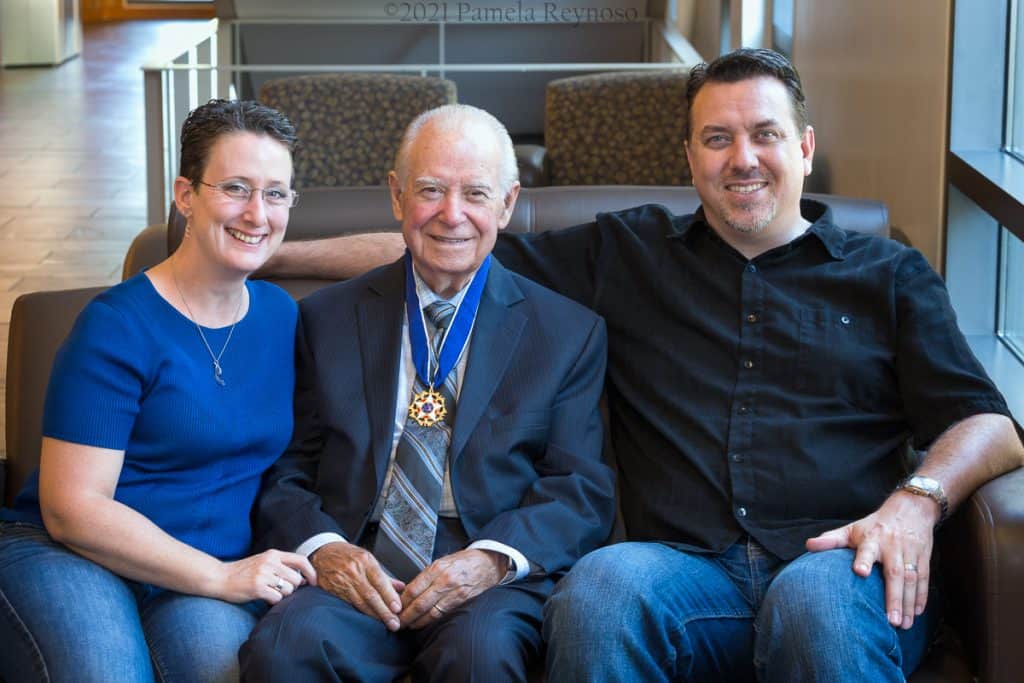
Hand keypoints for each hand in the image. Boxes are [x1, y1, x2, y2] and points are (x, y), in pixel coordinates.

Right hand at [215, 549, 316, 604]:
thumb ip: (281, 566)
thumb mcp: (263, 562)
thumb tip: (304, 578)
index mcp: (273, 554)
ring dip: (283, 595)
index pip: (301, 560)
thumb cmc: (243, 572)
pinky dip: (273, 601)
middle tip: (281, 590)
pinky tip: (264, 598)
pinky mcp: (257, 588)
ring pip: (288, 590)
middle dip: (293, 588)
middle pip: (296, 579)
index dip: (311, 572)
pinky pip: (277, 598)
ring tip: (270, 592)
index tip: (314, 582)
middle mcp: (270, 562)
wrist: (220, 577)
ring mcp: (263, 575)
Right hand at [311, 542, 404, 630]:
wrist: (323, 553)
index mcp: (365, 560)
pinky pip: (350, 604)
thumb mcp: (367, 559)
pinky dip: (361, 613)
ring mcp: (342, 581)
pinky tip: (369, 618)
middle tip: (394, 623)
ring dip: (374, 615)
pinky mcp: (334, 590)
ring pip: (360, 602)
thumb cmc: (348, 555)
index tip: (398, 608)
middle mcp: (354, 571)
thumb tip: (401, 587)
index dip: (389, 596)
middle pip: (371, 595)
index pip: (380, 581)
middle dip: (384, 611)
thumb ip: (384, 576)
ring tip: (385, 623)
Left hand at [398, 549, 505, 629]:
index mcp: (437, 568)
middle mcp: (445, 580)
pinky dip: (430, 621)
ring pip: (430, 612)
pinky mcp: (462, 601)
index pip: (413, 589)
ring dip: (416, 621)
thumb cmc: (464, 562)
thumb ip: (426, 576)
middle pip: (419, 603)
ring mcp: (454, 592)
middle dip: (406, 616)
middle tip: (397, 622)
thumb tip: (408, 592)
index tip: (394, 608)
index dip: (401, 602)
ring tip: (408, 625)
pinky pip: (442, 614)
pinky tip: (423, 623)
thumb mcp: (442, 562)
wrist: (488, 562)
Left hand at [805, 491, 939, 629]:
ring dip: (908, 603)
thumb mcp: (852, 528)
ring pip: (912, 580)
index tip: (860, 572)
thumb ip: (832, 539)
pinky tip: (917, 613)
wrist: (911, 509)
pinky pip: (924, 579)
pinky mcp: (924, 558)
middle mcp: (893, 546)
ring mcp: (910, 552)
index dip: (864, 560)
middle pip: (895, 573)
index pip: (867, 550)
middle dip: (894, 597)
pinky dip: (921, 597)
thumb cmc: (875, 525)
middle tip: (890, 620)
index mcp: (872, 538)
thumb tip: (808, 545)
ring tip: (903, 625)